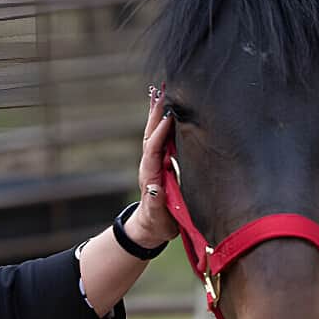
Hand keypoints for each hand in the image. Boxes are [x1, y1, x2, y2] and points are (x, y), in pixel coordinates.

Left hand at [127, 85, 180, 247]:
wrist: (149, 227)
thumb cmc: (158, 223)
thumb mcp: (159, 217)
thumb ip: (156, 203)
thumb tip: (155, 188)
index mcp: (150, 175)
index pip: (153, 149)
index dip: (161, 133)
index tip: (169, 116)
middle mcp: (149, 164)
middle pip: (150, 134)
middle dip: (156, 113)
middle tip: (161, 91)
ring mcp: (152, 162)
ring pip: (153, 132)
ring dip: (156, 112)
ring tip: (161, 91)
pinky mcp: (158, 161)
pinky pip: (159, 137)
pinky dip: (161, 121)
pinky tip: (166, 108)